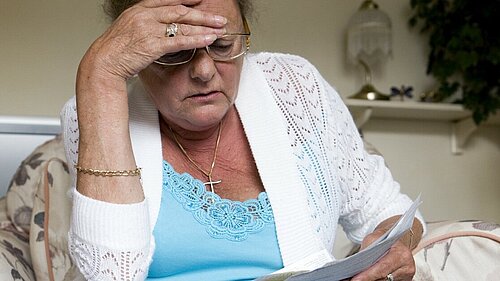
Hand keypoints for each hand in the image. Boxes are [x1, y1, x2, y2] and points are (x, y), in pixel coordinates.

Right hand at [81, 0, 226, 80]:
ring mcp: (149, 29)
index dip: (187, 0)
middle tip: (219, 18)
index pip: (169, 1)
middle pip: (181, 11)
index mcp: (139, 9)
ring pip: (183, 25)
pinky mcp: (152, 44)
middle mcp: (145, 15)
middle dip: (203, 15)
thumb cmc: (116, 50)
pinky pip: (179, 40)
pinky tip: (207, 40)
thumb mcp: (129, 29)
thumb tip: (162, 28)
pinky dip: (196, 39)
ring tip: (220, 29)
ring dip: (204, 27)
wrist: (103, 62)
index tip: (201, 1)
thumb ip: (146, 24)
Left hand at [349, 220, 418, 280]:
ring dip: (370, 280)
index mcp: (401, 254)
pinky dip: (375, 280)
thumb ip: (366, 251)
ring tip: (357, 278)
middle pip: (383, 277)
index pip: (382, 267)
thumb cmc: (385, 238)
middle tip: (353, 279)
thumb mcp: (373, 238)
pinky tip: (365, 278)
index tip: (356, 279)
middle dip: (367, 279)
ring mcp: (405, 276)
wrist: (395, 240)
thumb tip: (356, 265)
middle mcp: (406, 267)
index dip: (368, 275)